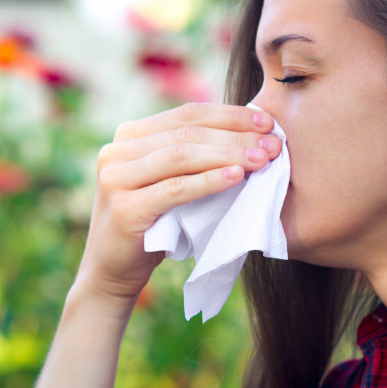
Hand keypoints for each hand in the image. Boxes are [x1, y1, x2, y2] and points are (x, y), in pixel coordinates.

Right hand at [73, 102, 282, 306]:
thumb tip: (250, 135)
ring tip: (262, 160)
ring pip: (182, 156)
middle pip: (188, 133)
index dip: (230, 115)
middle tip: (273, 144)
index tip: (267, 122)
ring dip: (228, 155)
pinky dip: (209, 181)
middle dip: (236, 136)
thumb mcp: (166, 181)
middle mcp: (116, 150)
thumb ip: (189, 156)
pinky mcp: (125, 208)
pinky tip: (237, 177)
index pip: (187, 115)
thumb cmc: (151, 226)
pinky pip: (176, 189)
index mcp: (128, 135)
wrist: (112, 272)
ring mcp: (115, 178)